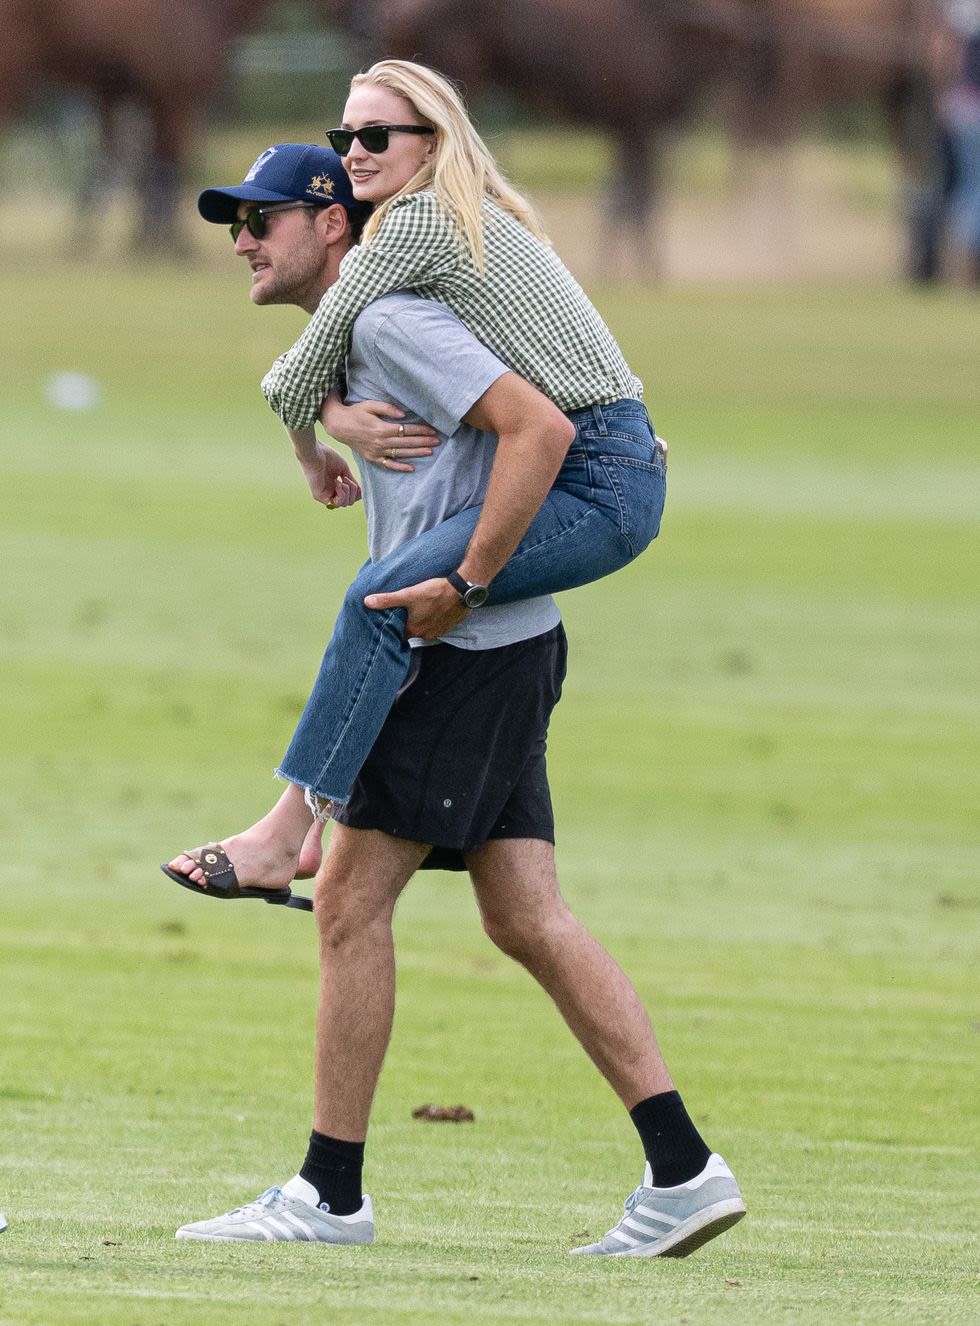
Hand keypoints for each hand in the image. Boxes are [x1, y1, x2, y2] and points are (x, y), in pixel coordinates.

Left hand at [297, 440, 361, 509]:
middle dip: (353, 491)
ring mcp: (324, 495)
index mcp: (335, 486)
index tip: (355, 482)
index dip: (357, 493)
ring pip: (344, 504)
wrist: (316, 453)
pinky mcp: (319, 496)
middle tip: (346, 478)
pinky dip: (341, 493)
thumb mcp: (344, 470)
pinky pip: (336, 503)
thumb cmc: (328, 457)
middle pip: (349, 502)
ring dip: (348, 492)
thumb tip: (360, 492)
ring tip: (342, 480)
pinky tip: (336, 482)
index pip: (350, 497)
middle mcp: (329, 492)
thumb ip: (352, 482)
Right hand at [320, 392, 438, 471]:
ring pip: (401, 454)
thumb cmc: (355, 412)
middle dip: (423, 441)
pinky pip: (388, 464)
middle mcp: (381, 442)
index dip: (421, 430)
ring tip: (430, 451)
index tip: (433, 430)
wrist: (338, 425)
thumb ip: (388, 408)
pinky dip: (400, 467)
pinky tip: (412, 468)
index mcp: (382, 428)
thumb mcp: (370, 405)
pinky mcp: (372, 458)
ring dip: (416, 453)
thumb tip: (404, 415)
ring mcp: (377, 452)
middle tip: (438, 441)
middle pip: (407, 443)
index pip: (407, 430)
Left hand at [364, 577, 468, 639]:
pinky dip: (433, 619)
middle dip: (407, 624)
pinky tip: (432, 609)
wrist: (462, 591)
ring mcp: (439, 631)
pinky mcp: (449, 626)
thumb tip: (367, 601)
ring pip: (425, 629)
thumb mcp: (408, 594)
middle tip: (403, 613)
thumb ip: (387, 600)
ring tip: (418, 610)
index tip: (389, 623)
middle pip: (412, 632)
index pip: (398, 635)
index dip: (393, 629)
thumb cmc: (434, 592)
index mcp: (414, 630)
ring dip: (421, 621)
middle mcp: (426, 635)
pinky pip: (437, 625)